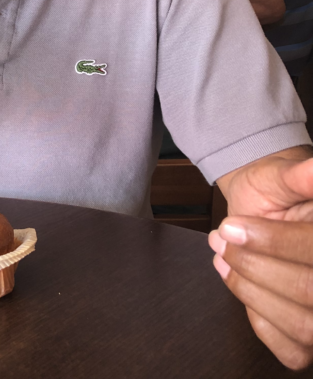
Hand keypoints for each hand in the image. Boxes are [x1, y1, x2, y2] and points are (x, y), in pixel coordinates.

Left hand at [210, 153, 312, 369]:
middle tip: (222, 240)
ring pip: (303, 326)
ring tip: (223, 258)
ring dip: (251, 293)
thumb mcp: (283, 174)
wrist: (265, 205)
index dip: (273, 244)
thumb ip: (299, 176)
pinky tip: (243, 287)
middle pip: (310, 292)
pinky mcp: (309, 334)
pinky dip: (261, 323)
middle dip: (256, 268)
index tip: (231, 227)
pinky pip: (293, 351)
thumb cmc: (277, 190)